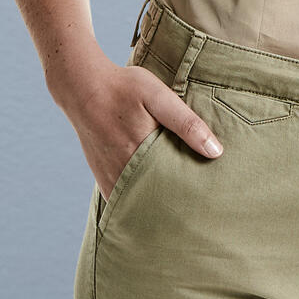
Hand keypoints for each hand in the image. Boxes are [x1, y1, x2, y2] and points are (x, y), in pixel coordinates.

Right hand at [52, 53, 225, 202]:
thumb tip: (215, 152)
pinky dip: (138, 201)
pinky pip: (123, 199)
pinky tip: (153, 199)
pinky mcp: (102, 178)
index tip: (209, 202)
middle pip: (158, 200)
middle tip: (199, 211)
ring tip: (180, 209)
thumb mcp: (159, 96)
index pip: (175, 188)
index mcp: (143, 155)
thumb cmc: (124, 88)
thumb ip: (186, 124)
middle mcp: (124, 174)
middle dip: (177, 206)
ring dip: (157, 206)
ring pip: (139, 203)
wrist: (83, 87)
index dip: (192, 196)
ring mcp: (111, 178)